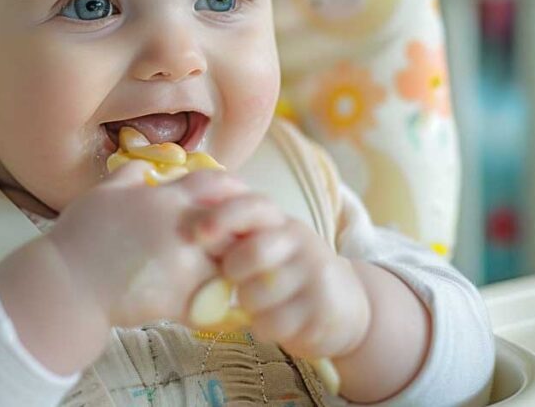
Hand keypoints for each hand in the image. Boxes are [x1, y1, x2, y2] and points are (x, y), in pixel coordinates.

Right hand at [46, 162, 250, 328]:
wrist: (67, 284)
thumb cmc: (79, 237)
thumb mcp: (102, 194)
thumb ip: (128, 176)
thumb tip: (143, 167)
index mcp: (166, 199)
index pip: (217, 183)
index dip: (229, 190)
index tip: (230, 201)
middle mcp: (183, 228)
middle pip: (233, 224)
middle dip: (237, 232)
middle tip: (234, 242)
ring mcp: (186, 265)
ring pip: (230, 264)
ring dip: (229, 269)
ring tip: (221, 276)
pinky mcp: (182, 299)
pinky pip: (214, 304)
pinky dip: (214, 307)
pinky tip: (205, 308)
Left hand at [190, 193, 370, 359]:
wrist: (343, 305)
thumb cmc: (288, 272)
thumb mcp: (268, 243)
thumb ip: (238, 233)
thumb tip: (190, 224)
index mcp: (280, 222)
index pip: (253, 206)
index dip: (223, 217)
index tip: (198, 234)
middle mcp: (300, 241)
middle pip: (252, 252)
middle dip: (233, 271)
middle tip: (235, 280)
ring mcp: (313, 275)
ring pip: (257, 294)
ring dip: (247, 305)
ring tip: (257, 304)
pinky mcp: (320, 310)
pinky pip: (272, 324)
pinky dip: (263, 328)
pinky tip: (272, 322)